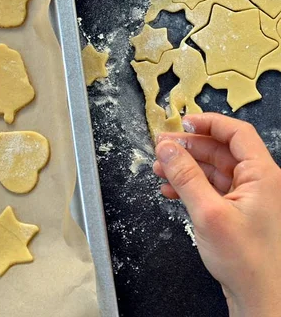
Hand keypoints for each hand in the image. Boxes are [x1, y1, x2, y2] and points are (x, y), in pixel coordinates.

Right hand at [153, 113, 280, 316]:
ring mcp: (248, 198)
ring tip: (160, 170)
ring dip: (185, 168)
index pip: (236, 133)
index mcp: (263, 175)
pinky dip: (189, 187)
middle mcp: (258, 183)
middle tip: (161, 148)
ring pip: (212, 171)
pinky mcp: (236, 213)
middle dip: (188, 148)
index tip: (182, 123)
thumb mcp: (209, 213)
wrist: (261, 298)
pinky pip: (210, 189)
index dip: (208, 123)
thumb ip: (186, 177)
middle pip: (220, 151)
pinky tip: (171, 191)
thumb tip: (168, 149)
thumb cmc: (248, 261)